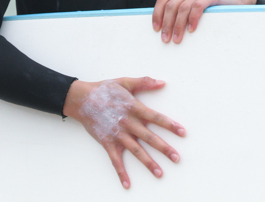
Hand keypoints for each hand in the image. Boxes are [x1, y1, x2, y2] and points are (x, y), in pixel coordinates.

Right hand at [64, 77, 185, 189]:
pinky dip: (121, 172)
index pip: (156, 117)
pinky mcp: (107, 142)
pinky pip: (115, 160)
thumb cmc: (104, 89)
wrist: (81, 99)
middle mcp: (128, 122)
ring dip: (148, 163)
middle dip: (164, 148)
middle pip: (149, 137)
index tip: (183, 132)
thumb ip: (145, 82)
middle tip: (177, 158)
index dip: (170, 125)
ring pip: (136, 151)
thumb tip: (162, 82)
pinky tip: (127, 184)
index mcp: (134, 107)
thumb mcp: (125, 82)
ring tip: (160, 173)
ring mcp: (117, 134)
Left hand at [152, 0, 256, 43]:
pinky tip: (192, 29)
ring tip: (177, 39)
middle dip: (167, 23)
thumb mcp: (197, 6)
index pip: (163, 0)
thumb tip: (168, 30)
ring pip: (183, 7)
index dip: (157, 14)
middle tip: (166, 39)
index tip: (156, 29)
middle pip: (171, 5)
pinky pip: (198, 6)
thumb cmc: (216, 6)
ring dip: (178, 25)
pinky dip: (193, 19)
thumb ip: (185, 12)